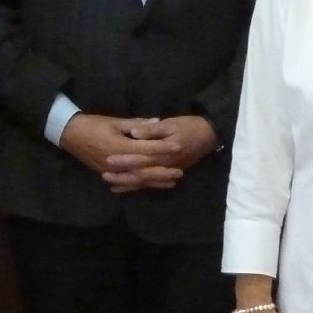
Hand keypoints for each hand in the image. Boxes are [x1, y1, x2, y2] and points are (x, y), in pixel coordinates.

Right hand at [61, 114, 171, 189]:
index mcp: (120, 146)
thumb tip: (157, 122)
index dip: (163, 148)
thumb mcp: (115, 121)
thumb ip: (136, 124)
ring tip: (171, 182)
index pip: (146, 148)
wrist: (69, 134)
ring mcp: (112, 171)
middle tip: (180, 172)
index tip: (178, 146)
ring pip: (137, 179)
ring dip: (155, 181)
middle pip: (144, 169)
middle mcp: (117, 162)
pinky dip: (140, 185)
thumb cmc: (93, 124)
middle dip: (163, 171)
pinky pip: (127, 182)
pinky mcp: (107, 174)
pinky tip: (151, 185)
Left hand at [98, 115, 217, 192]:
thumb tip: (134, 133)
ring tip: (111, 186)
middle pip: (141, 174)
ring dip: (129, 184)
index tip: (108, 159)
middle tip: (104, 176)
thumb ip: (152, 130)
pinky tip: (126, 188)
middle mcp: (164, 166)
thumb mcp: (170, 124)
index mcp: (163, 153)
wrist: (208, 135)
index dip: (124, 160)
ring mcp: (167, 172)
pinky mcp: (168, 173)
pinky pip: (152, 183)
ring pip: (145, 182)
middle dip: (123, 176)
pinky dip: (139, 186)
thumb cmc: (188, 126)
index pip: (140, 159)